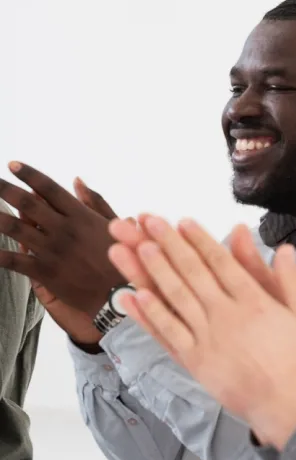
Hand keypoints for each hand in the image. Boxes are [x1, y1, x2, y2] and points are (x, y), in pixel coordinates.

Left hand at [0, 163, 125, 317]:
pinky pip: (14, 261)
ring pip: (15, 228)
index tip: (12, 164)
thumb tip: (77, 180)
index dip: (28, 174)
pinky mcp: (45, 272)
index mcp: (80, 216)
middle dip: (4, 189)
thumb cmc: (120, 257)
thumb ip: (95, 201)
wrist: (120, 294)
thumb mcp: (113, 225)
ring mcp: (52, 250)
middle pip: (27, 203)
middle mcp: (63, 229)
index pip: (48, 188)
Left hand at [108, 218, 295, 447]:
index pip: (221, 262)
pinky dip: (151, 314)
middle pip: (193, 273)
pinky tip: (135, 295)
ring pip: (176, 298)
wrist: (286, 404)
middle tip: (148, 222)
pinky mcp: (196, 361)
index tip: (181, 221)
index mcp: (254, 300)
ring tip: (135, 248)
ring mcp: (208, 337)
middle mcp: (227, 314)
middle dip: (169, 245)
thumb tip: (284, 248)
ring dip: (154, 271)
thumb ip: (291, 279)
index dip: (199, 239)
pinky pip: (169, 333)